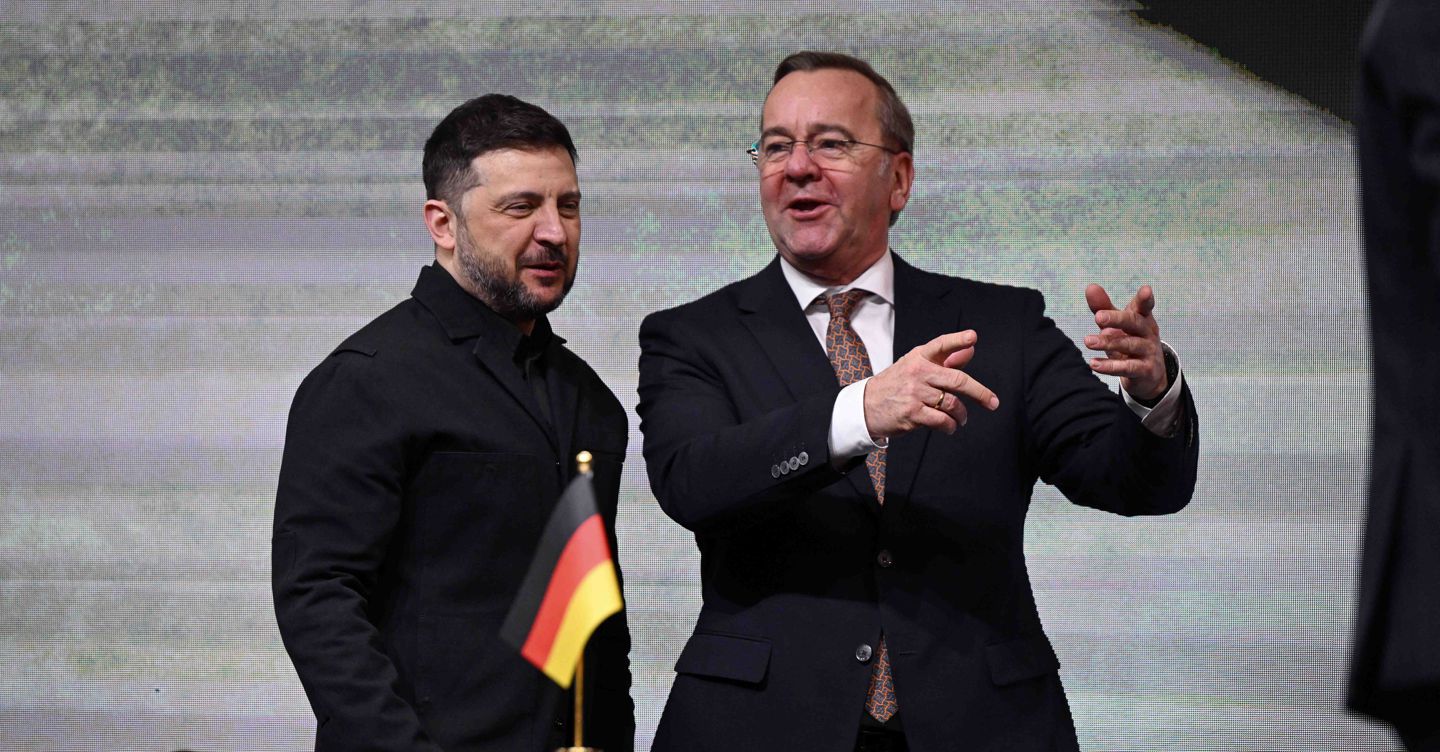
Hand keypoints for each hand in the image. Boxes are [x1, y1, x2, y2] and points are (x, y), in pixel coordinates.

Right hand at [863, 331, 999, 438]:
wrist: (866, 406)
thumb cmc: (897, 384)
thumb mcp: (916, 366)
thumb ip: (945, 359)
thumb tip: (970, 349)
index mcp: (919, 357)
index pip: (941, 345)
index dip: (957, 340)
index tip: (972, 337)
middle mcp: (917, 372)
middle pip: (957, 380)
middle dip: (980, 392)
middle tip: (992, 402)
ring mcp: (915, 393)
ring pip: (952, 403)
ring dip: (961, 414)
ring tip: (961, 418)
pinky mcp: (912, 413)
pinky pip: (941, 420)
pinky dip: (950, 426)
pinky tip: (950, 427)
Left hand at [1083, 284, 1167, 400]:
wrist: (1147, 374)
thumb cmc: (1129, 341)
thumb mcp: (1116, 325)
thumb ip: (1103, 307)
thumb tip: (1090, 287)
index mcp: (1142, 318)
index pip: (1144, 307)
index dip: (1145, 299)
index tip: (1146, 290)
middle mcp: (1148, 333)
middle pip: (1134, 323)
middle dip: (1117, 319)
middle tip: (1098, 317)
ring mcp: (1148, 352)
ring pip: (1129, 345)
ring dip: (1108, 343)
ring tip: (1088, 341)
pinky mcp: (1145, 370)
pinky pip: (1127, 368)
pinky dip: (1110, 367)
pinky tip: (1093, 364)